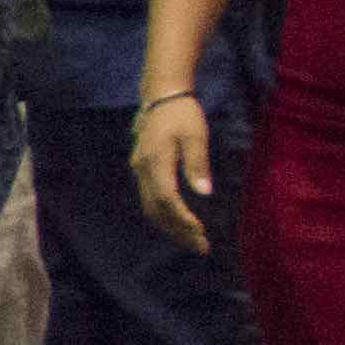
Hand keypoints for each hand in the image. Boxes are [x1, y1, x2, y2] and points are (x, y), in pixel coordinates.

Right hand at [136, 92, 213, 252]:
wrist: (160, 96)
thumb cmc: (182, 114)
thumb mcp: (195, 135)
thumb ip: (198, 164)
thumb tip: (204, 192)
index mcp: (156, 162)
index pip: (167, 199)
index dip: (183, 219)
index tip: (201, 232)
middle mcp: (143, 169)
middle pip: (156, 210)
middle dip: (177, 231)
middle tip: (201, 247)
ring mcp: (139, 169)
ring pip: (150, 207)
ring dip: (170, 226)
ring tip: (191, 240)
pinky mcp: (141, 169)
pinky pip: (149, 199)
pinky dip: (164, 215)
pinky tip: (178, 221)